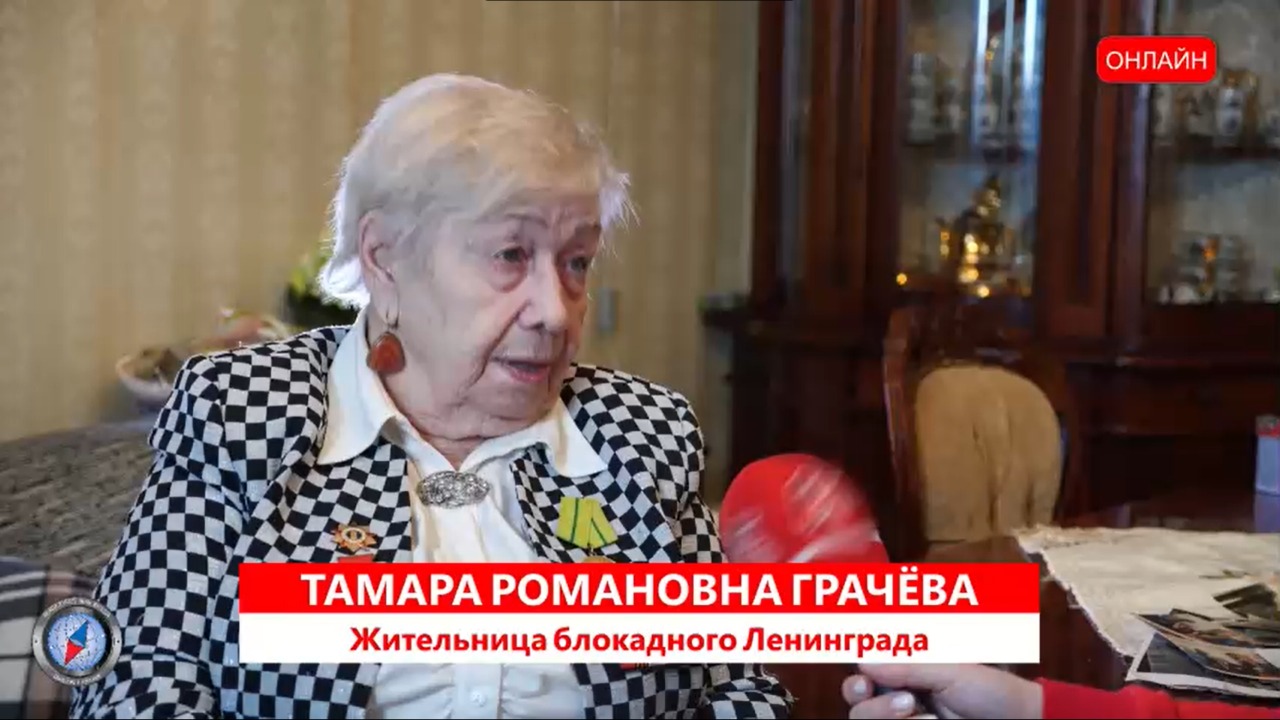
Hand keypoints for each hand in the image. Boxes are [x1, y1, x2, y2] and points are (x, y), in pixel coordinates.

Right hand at [842, 664, 1042, 718]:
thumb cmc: (991, 691)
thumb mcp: (951, 671)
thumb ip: (907, 665)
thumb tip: (864, 661)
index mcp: (905, 674)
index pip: (863, 676)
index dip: (856, 681)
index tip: (865, 683)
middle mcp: (899, 700)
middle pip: (858, 707)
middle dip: (874, 706)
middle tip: (907, 702)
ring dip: (889, 718)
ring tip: (926, 716)